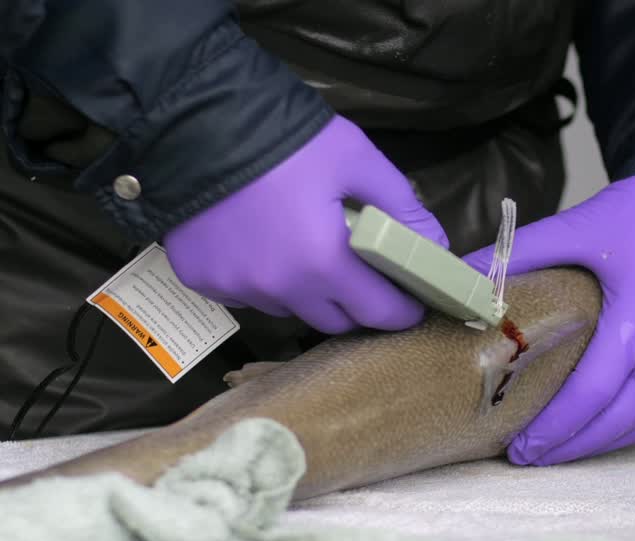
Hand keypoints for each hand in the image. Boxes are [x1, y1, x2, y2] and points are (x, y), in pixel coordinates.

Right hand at [164, 115, 448, 334]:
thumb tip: (434, 244)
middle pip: (335, 320)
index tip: (412, 299)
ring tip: (307, 250)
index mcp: (324, 263)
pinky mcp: (203, 280)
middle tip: (363, 271)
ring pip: (290, 309)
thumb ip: (402, 207)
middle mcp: (280, 288)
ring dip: (307, 292)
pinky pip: (248, 295)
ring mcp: (237, 288)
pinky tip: (262, 244)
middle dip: (357, 303)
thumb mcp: (357, 160)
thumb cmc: (285, 139)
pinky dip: (263, 280)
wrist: (194, 119)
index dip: (403, 309)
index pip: (379, 313)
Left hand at [464, 174, 634, 465]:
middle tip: (533, 457)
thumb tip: (458, 276)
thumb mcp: (576, 227)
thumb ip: (516, 255)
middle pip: (620, 420)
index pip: (590, 397)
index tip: (521, 448)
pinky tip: (617, 428)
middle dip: (573, 446)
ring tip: (569, 449)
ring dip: (609, 442)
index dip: (554, 429)